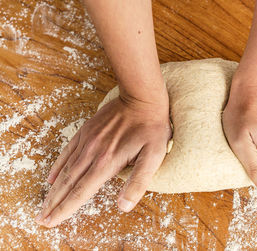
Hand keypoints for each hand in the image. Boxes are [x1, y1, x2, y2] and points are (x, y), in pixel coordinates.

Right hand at [35, 94, 170, 227]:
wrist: (141, 98)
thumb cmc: (151, 129)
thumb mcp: (153, 157)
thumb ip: (138, 182)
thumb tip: (124, 207)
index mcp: (107, 162)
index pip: (81, 192)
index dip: (65, 209)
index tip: (51, 221)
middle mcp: (92, 153)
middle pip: (68, 183)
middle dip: (53, 203)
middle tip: (40, 219)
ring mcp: (87, 140)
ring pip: (65, 170)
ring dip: (53, 189)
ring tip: (44, 203)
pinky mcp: (86, 130)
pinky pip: (67, 151)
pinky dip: (58, 166)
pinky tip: (52, 177)